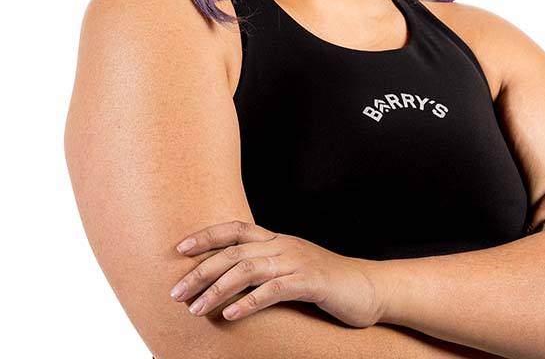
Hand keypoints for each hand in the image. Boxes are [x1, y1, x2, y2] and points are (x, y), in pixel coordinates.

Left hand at [169, 220, 382, 326]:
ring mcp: (297, 262)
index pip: (235, 229)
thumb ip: (266, 269)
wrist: (369, 288)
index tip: (179, 249)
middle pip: (233, 252)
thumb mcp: (292, 269)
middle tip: (176, 293)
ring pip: (248, 269)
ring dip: (217, 290)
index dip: (206, 236)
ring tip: (196, 309)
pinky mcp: (310, 283)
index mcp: (278, 240)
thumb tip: (230, 281)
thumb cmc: (327, 283)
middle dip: (200, 271)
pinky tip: (231, 315)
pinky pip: (274, 290)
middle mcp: (284, 246)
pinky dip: (249, 302)